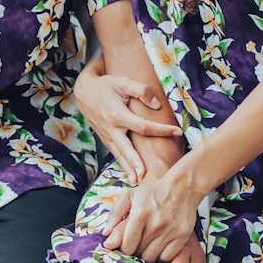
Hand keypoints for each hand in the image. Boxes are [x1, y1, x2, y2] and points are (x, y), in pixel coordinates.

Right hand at [74, 64, 181, 183]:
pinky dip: (122, 162)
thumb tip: (157, 106)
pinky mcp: (104, 138)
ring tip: (136, 180)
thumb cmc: (106, 85)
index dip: (161, 130)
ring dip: (128, 167)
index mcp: (117, 114)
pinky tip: (129, 172)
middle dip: (135, 161)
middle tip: (144, 174)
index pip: (143, 126)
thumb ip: (141, 91)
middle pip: (126, 147)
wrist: (84, 91)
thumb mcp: (123, 82)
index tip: (178, 132)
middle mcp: (111, 128)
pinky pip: (115, 152)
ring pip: (119, 153)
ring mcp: (106, 135)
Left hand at [102, 164, 200, 261]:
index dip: (124, 247)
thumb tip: (105, 234)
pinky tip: (160, 244)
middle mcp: (155, 224)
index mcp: (139, 214)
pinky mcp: (182, 236)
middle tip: (138, 241)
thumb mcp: (130, 196)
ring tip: (149, 243)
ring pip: (152, 257)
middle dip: (136, 249)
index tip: (127, 242)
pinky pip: (167, 257)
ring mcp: (170, 231)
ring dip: (148, 253)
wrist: (182, 187)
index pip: (127, 246)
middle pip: (139, 253)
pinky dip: (162, 255)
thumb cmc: (152, 192)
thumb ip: (115, 214)